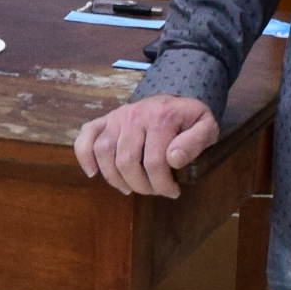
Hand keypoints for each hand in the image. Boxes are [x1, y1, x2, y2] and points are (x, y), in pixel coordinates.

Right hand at [74, 95, 216, 196]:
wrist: (175, 98)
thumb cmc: (190, 118)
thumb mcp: (206, 126)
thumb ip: (195, 142)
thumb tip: (174, 159)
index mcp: (161, 119)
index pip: (155, 163)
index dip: (163, 185)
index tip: (173, 192)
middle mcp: (135, 116)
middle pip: (127, 161)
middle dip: (141, 185)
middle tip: (153, 191)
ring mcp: (117, 117)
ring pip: (105, 153)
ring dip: (115, 178)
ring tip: (130, 188)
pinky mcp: (106, 119)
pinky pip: (87, 136)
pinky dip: (84, 156)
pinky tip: (92, 173)